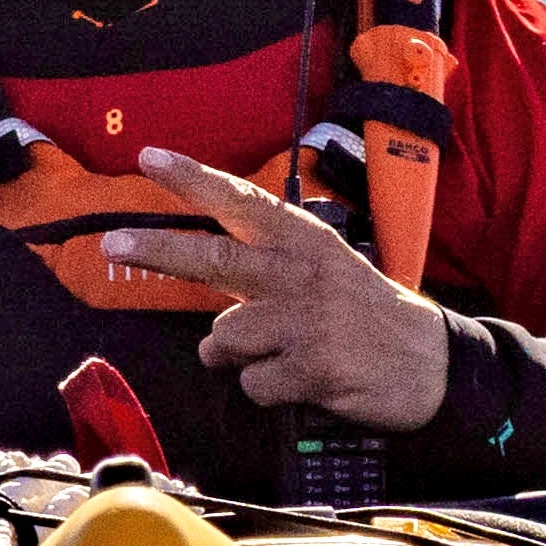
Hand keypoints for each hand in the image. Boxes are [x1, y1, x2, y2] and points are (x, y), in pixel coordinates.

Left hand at [121, 149, 453, 432]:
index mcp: (304, 241)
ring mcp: (306, 321)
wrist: (433, 362)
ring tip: (277, 353)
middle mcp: (301, 273)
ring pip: (224, 337)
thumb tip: (204, 280)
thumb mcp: (325, 268)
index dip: (192, 179)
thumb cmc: (368, 313)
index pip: (241, 201)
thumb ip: (265, 267)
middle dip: (156, 250)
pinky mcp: (312, 368)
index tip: (149, 157)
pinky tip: (300, 379)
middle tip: (112, 243)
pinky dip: (265, 388)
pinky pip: (252, 384)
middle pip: (213, 257)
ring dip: (235, 354)